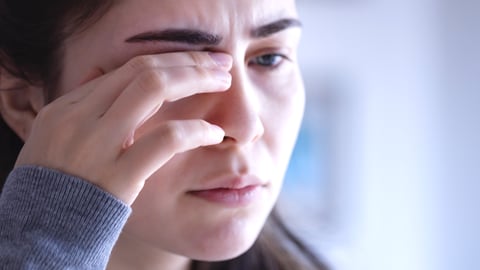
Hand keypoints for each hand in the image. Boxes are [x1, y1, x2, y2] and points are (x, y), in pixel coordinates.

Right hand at [15, 52, 231, 204]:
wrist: (45, 231)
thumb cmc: (58, 184)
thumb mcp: (58, 137)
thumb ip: (84, 106)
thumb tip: (105, 72)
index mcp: (68, 107)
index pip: (128, 68)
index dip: (172, 58)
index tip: (201, 60)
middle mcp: (81, 118)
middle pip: (145, 70)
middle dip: (190, 62)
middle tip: (222, 63)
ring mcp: (98, 145)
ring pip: (154, 89)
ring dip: (196, 80)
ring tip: (225, 84)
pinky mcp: (118, 176)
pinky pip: (165, 140)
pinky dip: (195, 130)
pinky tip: (215, 133)